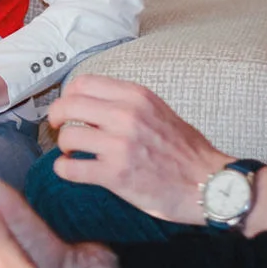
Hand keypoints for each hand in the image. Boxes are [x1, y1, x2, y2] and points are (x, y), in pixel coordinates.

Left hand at [45, 73, 224, 223]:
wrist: (209, 184)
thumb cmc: (187, 151)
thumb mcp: (159, 111)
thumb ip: (128, 103)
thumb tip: (94, 103)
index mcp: (136, 96)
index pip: (83, 83)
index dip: (69, 96)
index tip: (69, 108)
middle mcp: (126, 115)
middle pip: (68, 105)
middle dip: (56, 118)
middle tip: (59, 129)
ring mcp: (120, 145)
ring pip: (67, 136)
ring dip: (64, 147)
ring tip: (72, 153)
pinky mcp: (115, 174)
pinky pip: (70, 168)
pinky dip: (64, 170)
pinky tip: (71, 170)